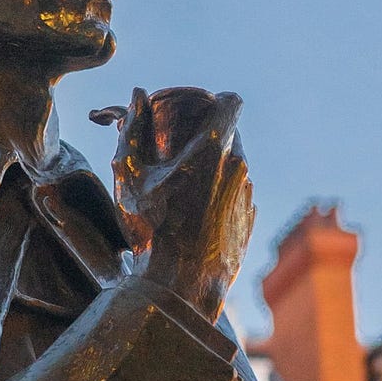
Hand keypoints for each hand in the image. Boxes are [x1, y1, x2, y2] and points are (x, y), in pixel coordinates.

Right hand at [91, 87, 254, 324]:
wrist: (182, 285)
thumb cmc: (153, 229)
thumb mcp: (131, 175)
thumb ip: (133, 128)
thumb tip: (137, 95)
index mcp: (212, 149)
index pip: (231, 102)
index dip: (215, 99)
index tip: (197, 108)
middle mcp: (238, 167)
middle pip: (230, 134)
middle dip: (207, 136)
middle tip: (179, 151)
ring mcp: (248, 194)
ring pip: (234, 165)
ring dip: (213, 167)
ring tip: (183, 187)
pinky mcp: (250, 218)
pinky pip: (237, 194)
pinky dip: (219, 194)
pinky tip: (194, 213)